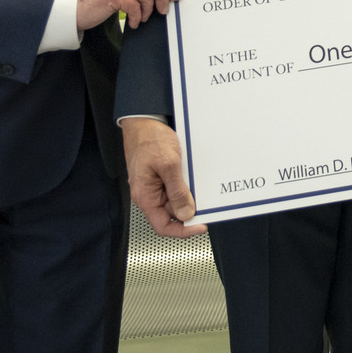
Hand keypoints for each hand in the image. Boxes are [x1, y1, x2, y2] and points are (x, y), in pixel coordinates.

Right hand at [121, 117, 205, 237]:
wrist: (144, 121)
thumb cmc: (149, 139)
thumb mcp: (168, 165)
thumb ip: (177, 191)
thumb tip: (185, 214)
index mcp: (145, 196)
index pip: (163, 226)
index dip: (183, 231)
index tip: (200, 226)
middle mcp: (148, 194)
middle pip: (171, 215)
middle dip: (189, 212)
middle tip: (206, 206)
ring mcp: (155, 186)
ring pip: (175, 201)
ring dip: (189, 198)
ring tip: (200, 189)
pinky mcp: (161, 177)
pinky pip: (175, 188)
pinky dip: (187, 187)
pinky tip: (195, 179)